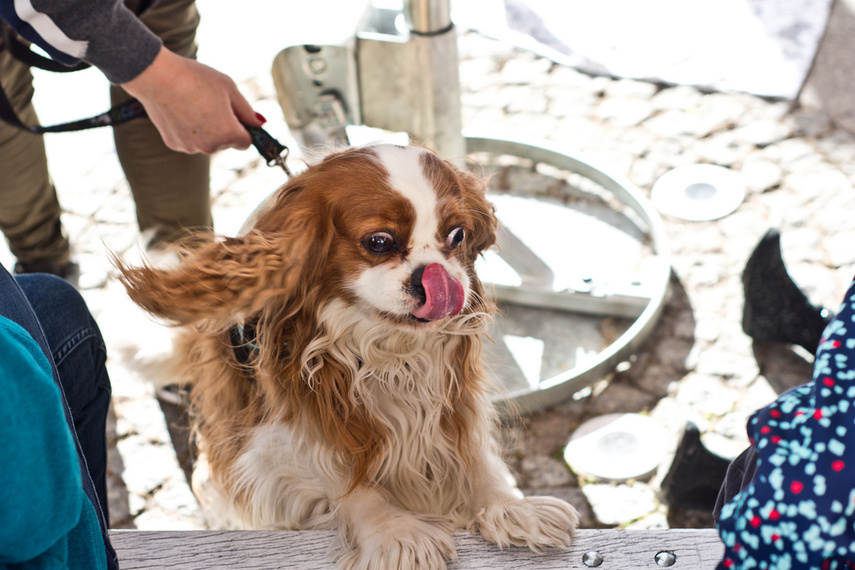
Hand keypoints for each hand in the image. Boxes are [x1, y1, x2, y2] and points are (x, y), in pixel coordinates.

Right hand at [121, 46, 263, 153]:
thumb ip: (246, 110)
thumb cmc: (196, 78)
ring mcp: (190, 147)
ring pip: (207, 142)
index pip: (246, 142)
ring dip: (206, 129)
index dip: (243, 128)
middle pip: (226, 142)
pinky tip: (180, 110)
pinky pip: (189, 140)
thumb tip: (260, 123)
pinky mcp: (174, 144)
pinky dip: (188, 129)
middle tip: (211, 103)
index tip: (237, 116)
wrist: (157, 76)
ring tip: (194, 104)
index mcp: (228, 134)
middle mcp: (210, 146)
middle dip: (224, 127)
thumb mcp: (229, 89)